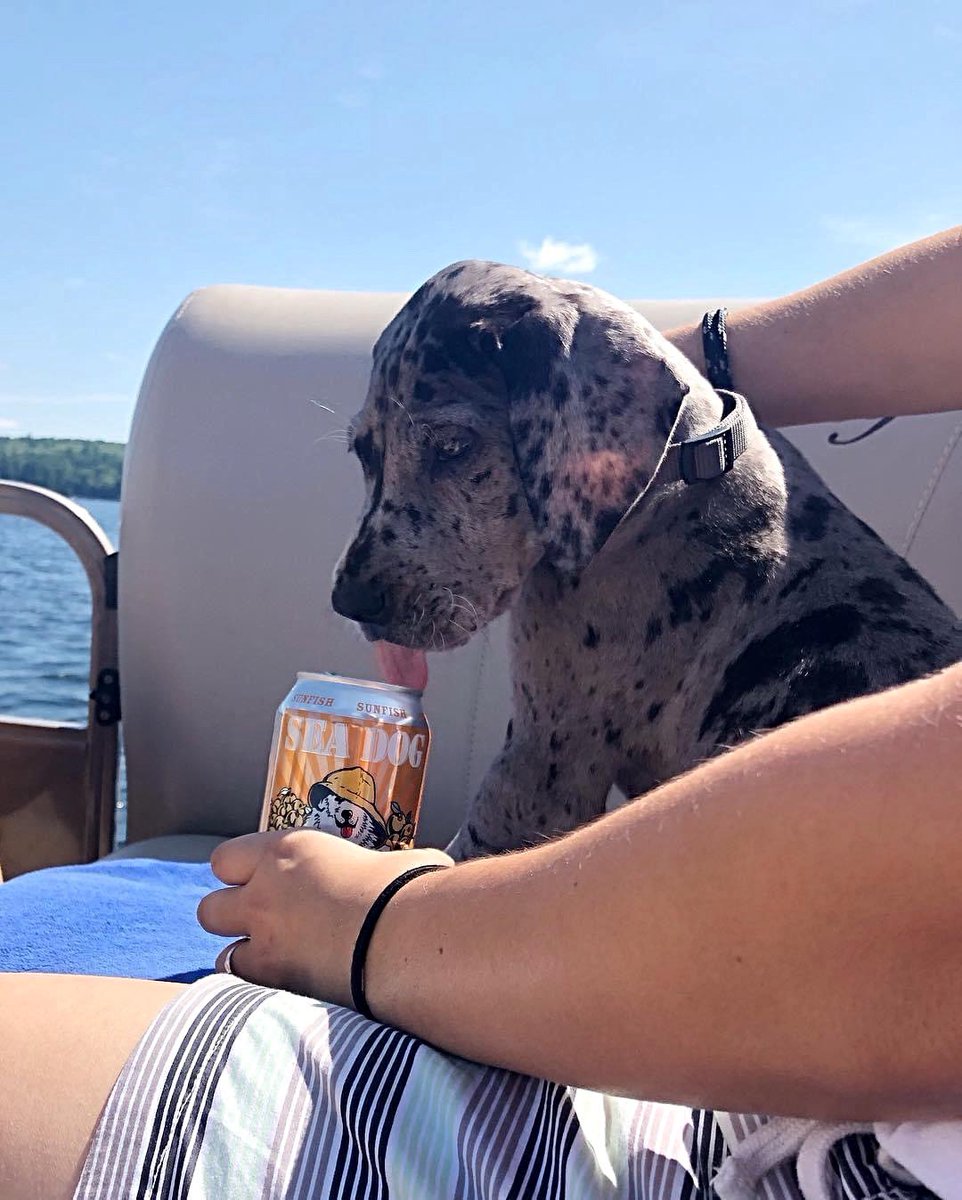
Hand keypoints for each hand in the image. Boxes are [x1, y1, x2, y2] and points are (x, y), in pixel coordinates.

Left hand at [196, 830, 452, 1006]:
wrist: (403, 938)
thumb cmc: (406, 889)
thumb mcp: (390, 863)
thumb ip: (376, 870)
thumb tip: (404, 877)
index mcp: (288, 853)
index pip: (226, 859)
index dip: (239, 872)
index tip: (260, 879)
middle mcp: (264, 895)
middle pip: (209, 909)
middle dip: (230, 918)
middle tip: (264, 924)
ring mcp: (265, 944)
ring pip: (222, 956)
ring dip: (244, 959)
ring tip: (278, 965)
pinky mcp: (277, 987)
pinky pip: (246, 992)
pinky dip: (260, 994)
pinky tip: (289, 993)